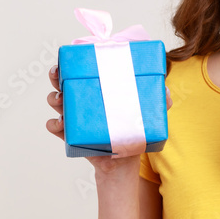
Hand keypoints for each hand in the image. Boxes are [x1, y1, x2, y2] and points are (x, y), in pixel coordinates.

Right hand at [46, 65, 171, 174]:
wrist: (124, 161)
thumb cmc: (132, 131)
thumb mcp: (146, 114)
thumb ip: (159, 102)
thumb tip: (165, 91)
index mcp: (96, 90)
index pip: (82, 71)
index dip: (72, 62)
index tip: (71, 58)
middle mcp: (82, 100)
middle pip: (62, 82)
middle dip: (56, 75)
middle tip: (58, 74)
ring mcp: (74, 117)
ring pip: (56, 102)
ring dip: (54, 98)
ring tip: (60, 100)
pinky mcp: (71, 135)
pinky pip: (55, 128)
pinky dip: (54, 124)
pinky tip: (61, 123)